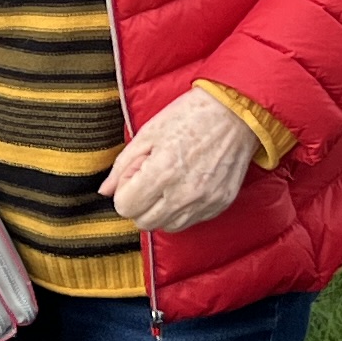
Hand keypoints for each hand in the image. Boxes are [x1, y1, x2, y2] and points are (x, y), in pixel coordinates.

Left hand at [104, 87, 257, 233]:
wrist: (237, 114)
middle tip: (150, 178)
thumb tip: (105, 190)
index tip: (136, 173)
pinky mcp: (220, 205)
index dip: (125, 190)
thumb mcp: (149, 132)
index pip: (125, 207)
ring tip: (169, 182)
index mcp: (163, 171)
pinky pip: (190, 221)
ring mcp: (205, 202)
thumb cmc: (191, 116)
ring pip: (167, 226)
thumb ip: (123, 164)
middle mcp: (184, 193)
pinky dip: (182, 209)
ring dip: (160, 210)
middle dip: (139, 203)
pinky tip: (186, 185)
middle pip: (143, 222)